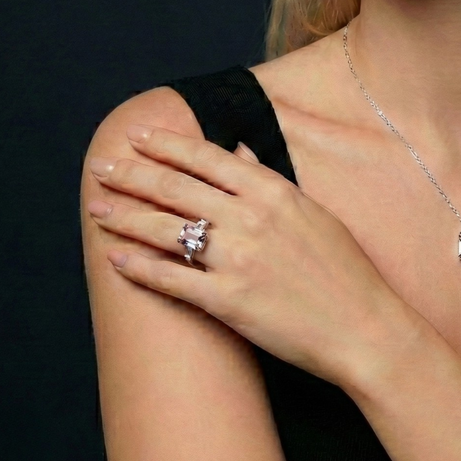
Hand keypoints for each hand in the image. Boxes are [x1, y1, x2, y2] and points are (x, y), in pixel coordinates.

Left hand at [86, 124, 409, 388]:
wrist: (362, 325)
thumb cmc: (344, 268)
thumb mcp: (312, 211)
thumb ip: (271, 181)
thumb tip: (241, 151)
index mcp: (274, 191)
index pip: (208, 157)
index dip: (168, 144)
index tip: (140, 135)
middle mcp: (250, 219)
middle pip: (176, 188)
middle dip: (132, 174)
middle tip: (102, 166)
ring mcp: (237, 259)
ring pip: (165, 229)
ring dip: (124, 216)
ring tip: (97, 208)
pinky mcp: (227, 301)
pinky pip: (171, 279)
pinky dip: (138, 267)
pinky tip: (115, 258)